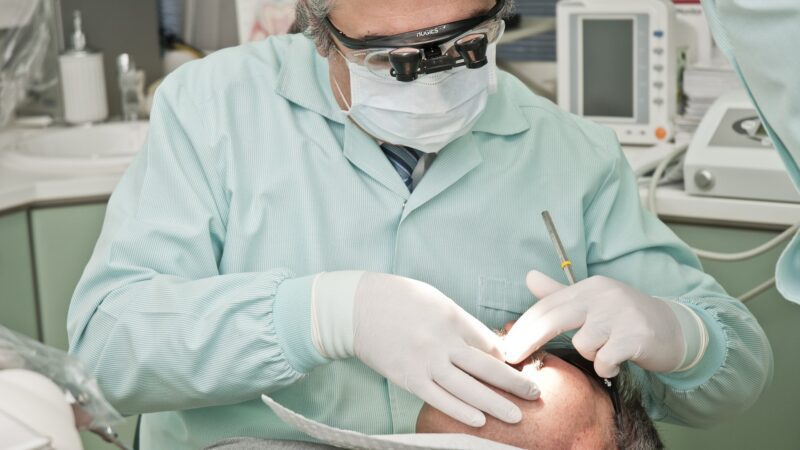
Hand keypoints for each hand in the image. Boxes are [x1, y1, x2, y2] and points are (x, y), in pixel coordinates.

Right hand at [350, 273, 539, 426]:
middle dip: (514, 382)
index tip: (521, 368)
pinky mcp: (408, 378)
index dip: (508, 358)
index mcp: (452, 316)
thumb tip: (486, 344)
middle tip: (535, 394)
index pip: (488, 343)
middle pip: (486, 367)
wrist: (355, 307)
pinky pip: (439, 399)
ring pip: (468, 388)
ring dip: (495, 404)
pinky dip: (461, 410)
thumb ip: (461, 321)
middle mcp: (443, 341)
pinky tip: (479, 420)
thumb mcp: (435, 299)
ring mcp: (425, 362)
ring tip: (516, 416)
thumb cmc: (397, 298)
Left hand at [503, 271, 686, 377]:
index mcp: (589, 287)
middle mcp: (603, 295)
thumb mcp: (592, 302)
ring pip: (583, 344)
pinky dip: (607, 367)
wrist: (673, 329)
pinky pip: (604, 359)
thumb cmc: (624, 318)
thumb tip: (529, 277)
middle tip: (512, 359)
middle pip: (554, 319)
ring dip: (590, 355)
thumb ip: (559, 293)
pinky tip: (616, 363)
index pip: (547, 306)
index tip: (505, 347)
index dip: (523, 327)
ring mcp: (620, 314)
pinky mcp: (636, 335)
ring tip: (605, 352)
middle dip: (528, 340)